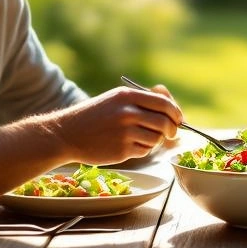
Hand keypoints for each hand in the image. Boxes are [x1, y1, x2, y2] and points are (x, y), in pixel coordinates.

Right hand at [50, 86, 181, 165]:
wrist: (67, 133)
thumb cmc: (95, 116)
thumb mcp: (116, 99)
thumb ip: (143, 100)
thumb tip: (173, 105)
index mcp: (127, 96)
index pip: (164, 103)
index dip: (176, 113)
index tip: (179, 119)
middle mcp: (127, 112)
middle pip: (164, 122)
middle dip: (172, 130)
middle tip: (171, 134)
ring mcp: (124, 132)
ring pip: (156, 138)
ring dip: (154, 140)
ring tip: (137, 137)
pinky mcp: (122, 150)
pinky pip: (144, 151)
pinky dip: (142, 149)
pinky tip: (126, 145)